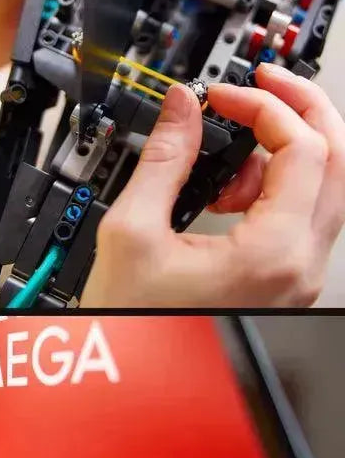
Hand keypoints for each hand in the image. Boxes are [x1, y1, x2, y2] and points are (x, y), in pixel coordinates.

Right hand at [81, 64, 344, 306]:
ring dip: (288, 150)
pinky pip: (304, 215)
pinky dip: (278, 185)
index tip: (224, 95)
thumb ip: (163, 159)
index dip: (264, 107)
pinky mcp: (284, 279)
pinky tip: (231, 193)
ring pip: (328, 187)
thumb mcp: (133, 230)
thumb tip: (181, 108)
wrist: (140, 373)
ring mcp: (298, 276)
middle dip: (301, 109)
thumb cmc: (135, 322)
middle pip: (340, 161)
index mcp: (271, 254)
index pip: (304, 150)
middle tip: (264, 84)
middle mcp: (300, 267)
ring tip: (231, 155)